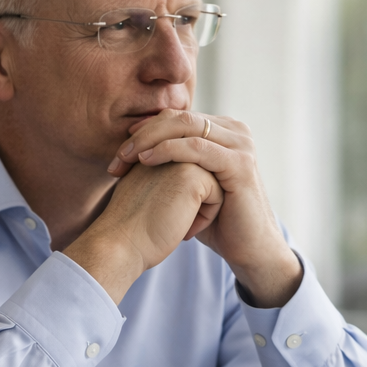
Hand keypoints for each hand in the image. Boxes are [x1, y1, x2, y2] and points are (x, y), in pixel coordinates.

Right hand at [65, 162, 222, 303]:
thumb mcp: (150, 194)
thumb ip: (168, 180)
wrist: (121, 244)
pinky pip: (219, 194)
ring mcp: (180, 158)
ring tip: (176, 224)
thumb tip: (194, 186)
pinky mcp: (192, 175)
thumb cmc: (133, 226)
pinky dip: (206, 217)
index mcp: (155, 148)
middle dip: (196, 202)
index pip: (190, 173)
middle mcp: (167, 147)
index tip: (160, 214)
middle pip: (205, 176)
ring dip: (202, 210)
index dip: (183, 199)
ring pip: (215, 184)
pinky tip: (184, 228)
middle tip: (168, 220)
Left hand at [108, 110, 301, 306]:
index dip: (144, 130)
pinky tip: (147, 161)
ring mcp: (240, 145)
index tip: (118, 152)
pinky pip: (197, 147)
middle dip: (143, 133)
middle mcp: (235, 131)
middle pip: (179, 117)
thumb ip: (173, 164)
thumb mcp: (191, 186)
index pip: (176, 118)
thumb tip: (135, 150)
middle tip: (118, 155)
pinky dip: (168, 150)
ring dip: (150, 140)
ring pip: (186, 125)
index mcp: (223, 131)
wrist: (248, 249)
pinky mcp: (240, 163)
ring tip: (125, 158)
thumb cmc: (218, 222)